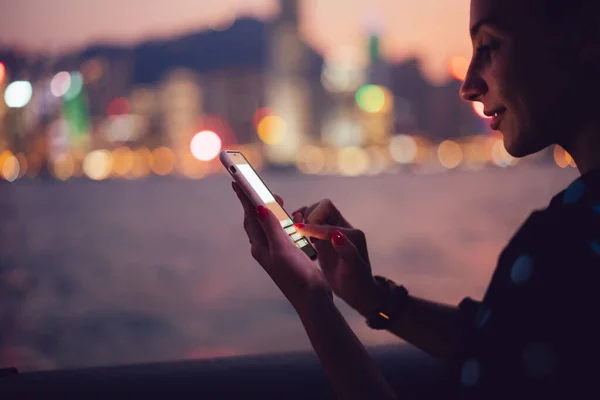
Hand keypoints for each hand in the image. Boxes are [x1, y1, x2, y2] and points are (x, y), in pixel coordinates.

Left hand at [232, 182, 331, 306]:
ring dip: (268, 210)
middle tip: (254, 184)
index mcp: (259, 246)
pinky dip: (281, 221)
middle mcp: (264, 248)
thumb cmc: (296, 276)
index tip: (237, 180)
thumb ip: (271, 228)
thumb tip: (257, 207)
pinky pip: (279, 232)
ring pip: (267, 225)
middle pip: (254, 219)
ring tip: (272, 198)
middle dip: (254, 201)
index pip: (250, 215)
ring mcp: (274, 251)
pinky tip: (287, 219)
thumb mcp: (282, 250)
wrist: (311, 299)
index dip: (244, 196)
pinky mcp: (286, 254)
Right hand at [292, 200, 380, 316]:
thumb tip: (336, 235)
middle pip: (324, 208)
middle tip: (298, 228)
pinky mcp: (324, 240)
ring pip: (317, 214)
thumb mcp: (354, 269)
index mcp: (352, 234)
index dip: (314, 226)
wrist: (357, 292)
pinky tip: (296, 232)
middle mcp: (343, 229)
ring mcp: (332, 233)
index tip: (299, 229)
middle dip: (310, 215)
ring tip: (294, 227)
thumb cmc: (357, 282)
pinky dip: (303, 225)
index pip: (329, 222)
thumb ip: (347, 251)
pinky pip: (312, 225)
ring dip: (305, 218)